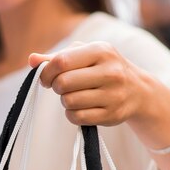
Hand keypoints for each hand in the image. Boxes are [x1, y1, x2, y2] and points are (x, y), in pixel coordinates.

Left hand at [29, 41, 150, 126]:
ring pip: (68, 101)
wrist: (138, 91)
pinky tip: (80, 107)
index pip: (62, 62)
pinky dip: (72, 114)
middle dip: (56, 87)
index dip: (46, 72)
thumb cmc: (102, 69)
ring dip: (65, 100)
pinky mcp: (112, 115)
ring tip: (75, 95)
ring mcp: (113, 95)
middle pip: (63, 83)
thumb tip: (31, 60)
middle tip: (62, 87)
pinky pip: (76, 117)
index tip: (47, 77)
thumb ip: (56, 57)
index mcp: (101, 51)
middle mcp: (111, 72)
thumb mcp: (84, 55)